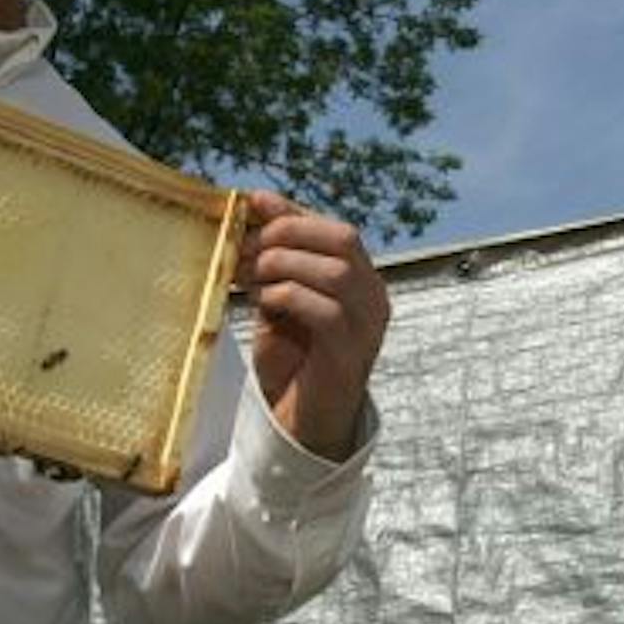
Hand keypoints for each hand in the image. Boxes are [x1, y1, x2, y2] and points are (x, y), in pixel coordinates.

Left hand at [237, 190, 387, 460]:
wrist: (301, 421)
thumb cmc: (291, 358)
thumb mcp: (279, 298)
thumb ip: (275, 260)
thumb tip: (255, 207)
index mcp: (362, 279)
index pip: (335, 229)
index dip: (293, 211)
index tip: (253, 202)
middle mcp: (374, 297)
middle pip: (344, 239)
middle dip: (291, 232)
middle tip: (249, 245)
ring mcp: (368, 326)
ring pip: (338, 271)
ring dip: (287, 264)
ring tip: (253, 276)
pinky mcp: (351, 354)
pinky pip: (329, 311)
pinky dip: (291, 297)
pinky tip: (267, 303)